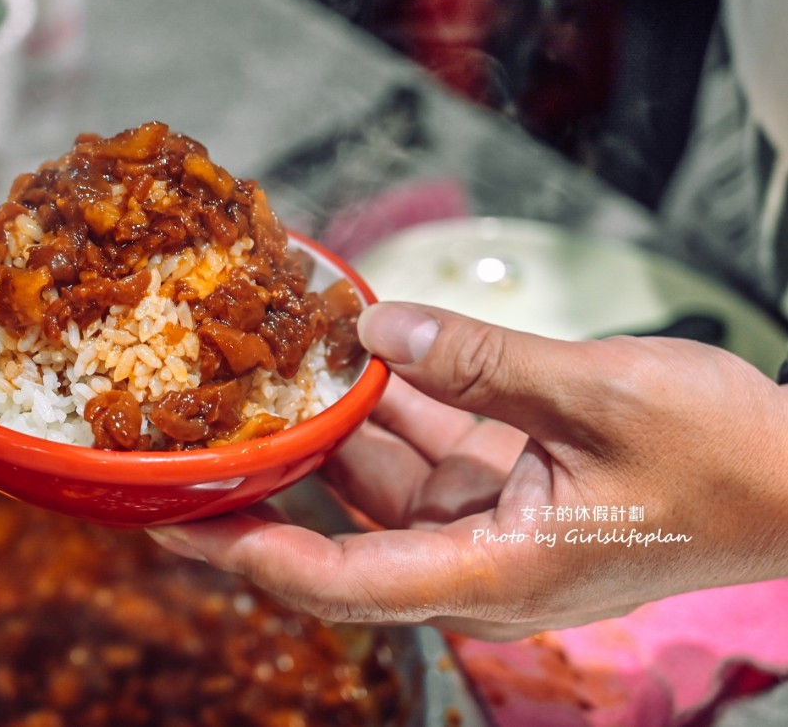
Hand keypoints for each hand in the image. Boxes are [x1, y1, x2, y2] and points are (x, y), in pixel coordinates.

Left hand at [147, 302, 787, 639]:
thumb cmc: (728, 459)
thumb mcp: (599, 394)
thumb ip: (481, 361)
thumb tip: (375, 326)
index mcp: (496, 570)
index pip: (343, 579)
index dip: (251, 552)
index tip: (175, 522)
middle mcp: (476, 558)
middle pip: (338, 532)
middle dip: (261, 486)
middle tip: (179, 444)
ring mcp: (490, 522)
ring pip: (377, 479)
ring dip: (323, 425)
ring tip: (246, 373)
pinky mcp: (506, 485)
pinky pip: (424, 446)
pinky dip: (388, 401)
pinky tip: (346, 350)